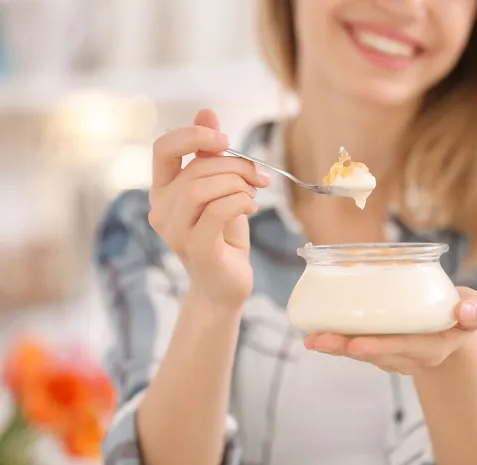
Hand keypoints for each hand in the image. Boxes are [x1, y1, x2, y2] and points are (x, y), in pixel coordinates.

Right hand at [148, 109, 270, 309]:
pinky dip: (241, 202)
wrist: (226, 284)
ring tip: (253, 194)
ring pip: (202, 188)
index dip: (193, 135)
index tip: (225, 140)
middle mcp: (160, 210)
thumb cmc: (223, 235)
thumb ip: (210, 156)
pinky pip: (217, 210)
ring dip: (238, 184)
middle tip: (259, 176)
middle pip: (194, 168)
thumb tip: (207, 112)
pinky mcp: (195, 249)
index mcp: (163, 191)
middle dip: (235, 165)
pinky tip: (251, 207)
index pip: (162, 148)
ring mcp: (174, 232)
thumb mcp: (219, 189)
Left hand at [304, 287, 476, 374]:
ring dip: (335, 345)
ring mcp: (392, 354)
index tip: (357, 345)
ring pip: (361, 351)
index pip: (405, 346)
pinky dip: (336, 341)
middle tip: (320, 340)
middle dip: (346, 347)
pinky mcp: (379, 348)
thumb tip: (465, 310)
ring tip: (311, 338)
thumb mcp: (476, 310)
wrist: (450, 332)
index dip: (381, 346)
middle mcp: (409, 354)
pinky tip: (313, 334)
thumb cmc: (460, 315)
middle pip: (375, 352)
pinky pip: (356, 346)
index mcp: (433, 344)